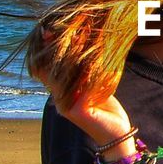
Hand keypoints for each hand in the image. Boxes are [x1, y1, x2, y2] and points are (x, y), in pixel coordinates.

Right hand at [32, 31, 134, 155]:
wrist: (117, 134)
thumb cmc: (107, 110)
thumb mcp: (94, 86)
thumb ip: (85, 72)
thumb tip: (83, 45)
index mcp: (61, 93)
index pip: (46, 68)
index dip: (45, 50)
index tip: (49, 31)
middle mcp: (59, 99)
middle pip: (49, 69)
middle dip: (53, 48)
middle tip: (58, 29)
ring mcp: (66, 106)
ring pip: (61, 75)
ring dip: (69, 55)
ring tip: (77, 36)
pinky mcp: (77, 110)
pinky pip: (78, 85)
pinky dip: (84, 70)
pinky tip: (91, 57)